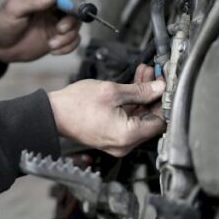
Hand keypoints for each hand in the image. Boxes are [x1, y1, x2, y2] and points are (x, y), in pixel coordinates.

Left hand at [0, 0, 81, 62]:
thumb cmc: (1, 23)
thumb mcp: (14, 10)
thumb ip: (34, 2)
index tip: (71, 11)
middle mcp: (52, 4)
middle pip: (77, 6)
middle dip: (72, 20)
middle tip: (60, 30)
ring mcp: (56, 20)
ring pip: (77, 25)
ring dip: (68, 36)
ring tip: (52, 44)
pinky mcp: (57, 36)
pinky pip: (73, 40)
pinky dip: (68, 46)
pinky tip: (54, 50)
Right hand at [48, 71, 165, 156]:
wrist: (53, 114)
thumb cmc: (75, 105)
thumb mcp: (112, 91)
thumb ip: (140, 90)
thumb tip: (159, 88)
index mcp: (128, 135)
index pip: (160, 122)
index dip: (163, 101)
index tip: (165, 85)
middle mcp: (125, 144)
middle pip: (149, 119)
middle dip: (152, 95)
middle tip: (153, 75)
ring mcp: (118, 141)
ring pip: (139, 117)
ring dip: (142, 96)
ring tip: (143, 74)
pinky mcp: (111, 136)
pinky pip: (127, 120)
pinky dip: (131, 104)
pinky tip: (132, 86)